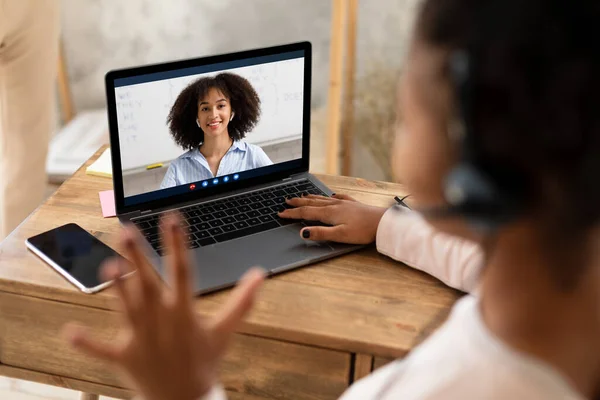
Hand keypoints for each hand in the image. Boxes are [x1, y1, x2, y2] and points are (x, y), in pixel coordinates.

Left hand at [63, 213, 264, 399]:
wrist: (185, 399)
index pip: (182, 271)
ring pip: (126, 308)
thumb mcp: (225, 332)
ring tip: (106, 265)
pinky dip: (87, 343)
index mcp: (184, 313)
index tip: (172, 219)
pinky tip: (69, 332)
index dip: (177, 244)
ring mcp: (141, 339)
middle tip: (126, 230)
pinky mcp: (125, 357)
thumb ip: (242, 301)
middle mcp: (160, 321)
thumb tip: (260, 274)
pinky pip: (103, 350)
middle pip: (148, 284)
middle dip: (137, 257)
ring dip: (116, 288)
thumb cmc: (204, 362)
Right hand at [278, 193, 387, 243]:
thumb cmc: (363, 230)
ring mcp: (344, 203)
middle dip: (298, 202)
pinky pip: (338, 197)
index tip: (281, 213)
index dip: (292, 213)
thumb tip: (303, 232)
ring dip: (310, 197)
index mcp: (329, 213)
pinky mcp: (353, 204)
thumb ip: (321, 233)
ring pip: (323, 198)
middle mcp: (335, 205)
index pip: (306, 212)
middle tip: (286, 200)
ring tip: (302, 195)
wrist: (382, 222)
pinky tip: (331, 195)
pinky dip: (330, 196)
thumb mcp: (340, 235)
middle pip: (312, 203)